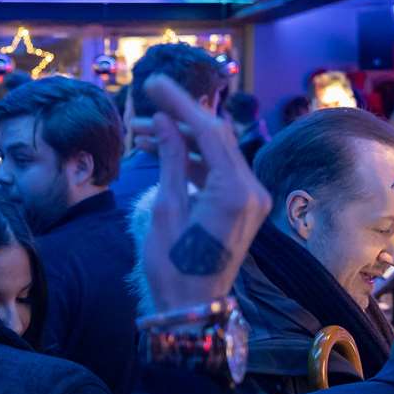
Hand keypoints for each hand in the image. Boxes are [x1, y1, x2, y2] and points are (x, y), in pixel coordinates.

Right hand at [141, 74, 271, 310]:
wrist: (192, 309)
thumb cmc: (174, 267)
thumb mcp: (166, 209)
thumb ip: (170, 160)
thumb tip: (164, 121)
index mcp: (235, 191)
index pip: (208, 131)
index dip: (179, 104)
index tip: (153, 84)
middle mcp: (252, 190)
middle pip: (215, 138)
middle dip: (178, 118)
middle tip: (144, 102)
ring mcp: (251, 199)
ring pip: (215, 153)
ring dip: (181, 139)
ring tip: (141, 132)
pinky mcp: (243, 207)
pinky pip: (219, 171)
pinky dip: (193, 159)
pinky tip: (161, 151)